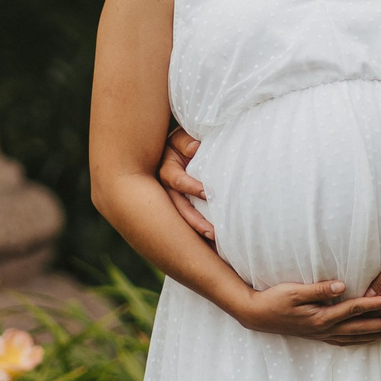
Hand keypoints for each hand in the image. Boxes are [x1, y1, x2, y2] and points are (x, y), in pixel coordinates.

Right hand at [160, 125, 211, 240]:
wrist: (188, 143)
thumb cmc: (188, 137)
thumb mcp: (185, 135)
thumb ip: (187, 141)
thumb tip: (195, 149)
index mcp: (166, 166)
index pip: (175, 179)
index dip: (189, 187)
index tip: (207, 194)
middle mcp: (166, 186)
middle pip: (177, 207)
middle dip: (194, 221)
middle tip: (212, 234)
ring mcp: (172, 197)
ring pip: (181, 217)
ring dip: (197, 230)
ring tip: (215, 243)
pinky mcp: (180, 205)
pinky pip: (187, 221)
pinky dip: (198, 233)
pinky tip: (213, 244)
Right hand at [238, 280, 380, 344]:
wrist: (256, 315)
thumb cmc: (274, 299)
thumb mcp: (294, 291)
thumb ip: (319, 290)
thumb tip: (342, 285)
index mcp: (321, 318)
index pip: (353, 310)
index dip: (374, 305)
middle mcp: (324, 329)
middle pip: (360, 328)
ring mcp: (321, 334)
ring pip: (354, 337)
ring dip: (375, 335)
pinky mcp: (317, 334)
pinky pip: (344, 340)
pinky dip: (359, 340)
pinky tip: (368, 338)